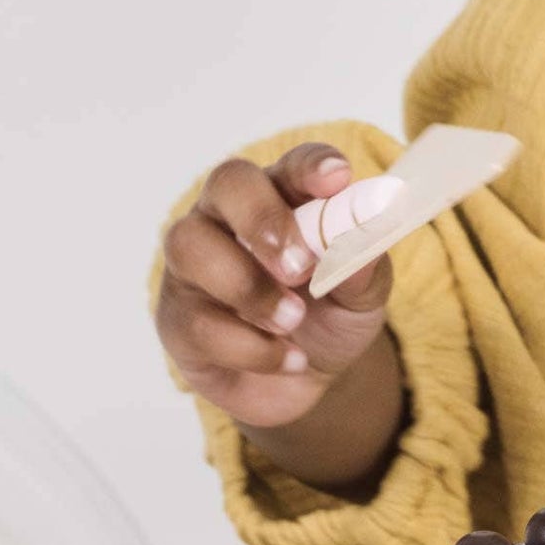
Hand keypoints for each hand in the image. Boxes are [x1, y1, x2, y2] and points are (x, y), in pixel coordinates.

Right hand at [155, 142, 394, 428]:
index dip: (311, 166)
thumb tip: (365, 245)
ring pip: (191, 248)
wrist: (308, 379)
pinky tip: (288, 359)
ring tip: (293, 320)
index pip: (293, 165)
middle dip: (262, 220)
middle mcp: (230, 218)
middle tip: (300, 266)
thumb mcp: (363, 297)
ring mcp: (195, 266)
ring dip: (249, 287)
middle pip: (227, 184)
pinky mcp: (178, 319)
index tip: (337, 179)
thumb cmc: (333, 315)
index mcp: (285, 198)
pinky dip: (250, 347)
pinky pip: (197, 323)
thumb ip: (365, 270)